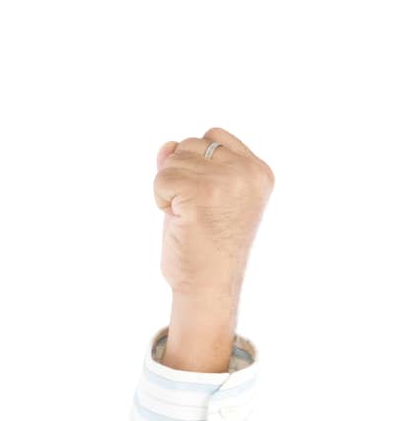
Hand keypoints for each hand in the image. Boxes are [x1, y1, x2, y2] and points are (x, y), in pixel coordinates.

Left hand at [153, 126, 272, 300]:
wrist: (208, 284)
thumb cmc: (206, 245)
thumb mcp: (204, 195)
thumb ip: (190, 165)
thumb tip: (166, 146)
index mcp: (259, 171)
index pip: (213, 136)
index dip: (196, 163)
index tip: (205, 196)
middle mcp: (248, 172)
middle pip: (190, 144)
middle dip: (180, 176)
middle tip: (195, 210)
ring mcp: (227, 181)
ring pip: (173, 160)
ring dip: (169, 189)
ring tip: (188, 216)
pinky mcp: (202, 193)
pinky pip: (162, 178)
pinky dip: (160, 199)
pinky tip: (179, 220)